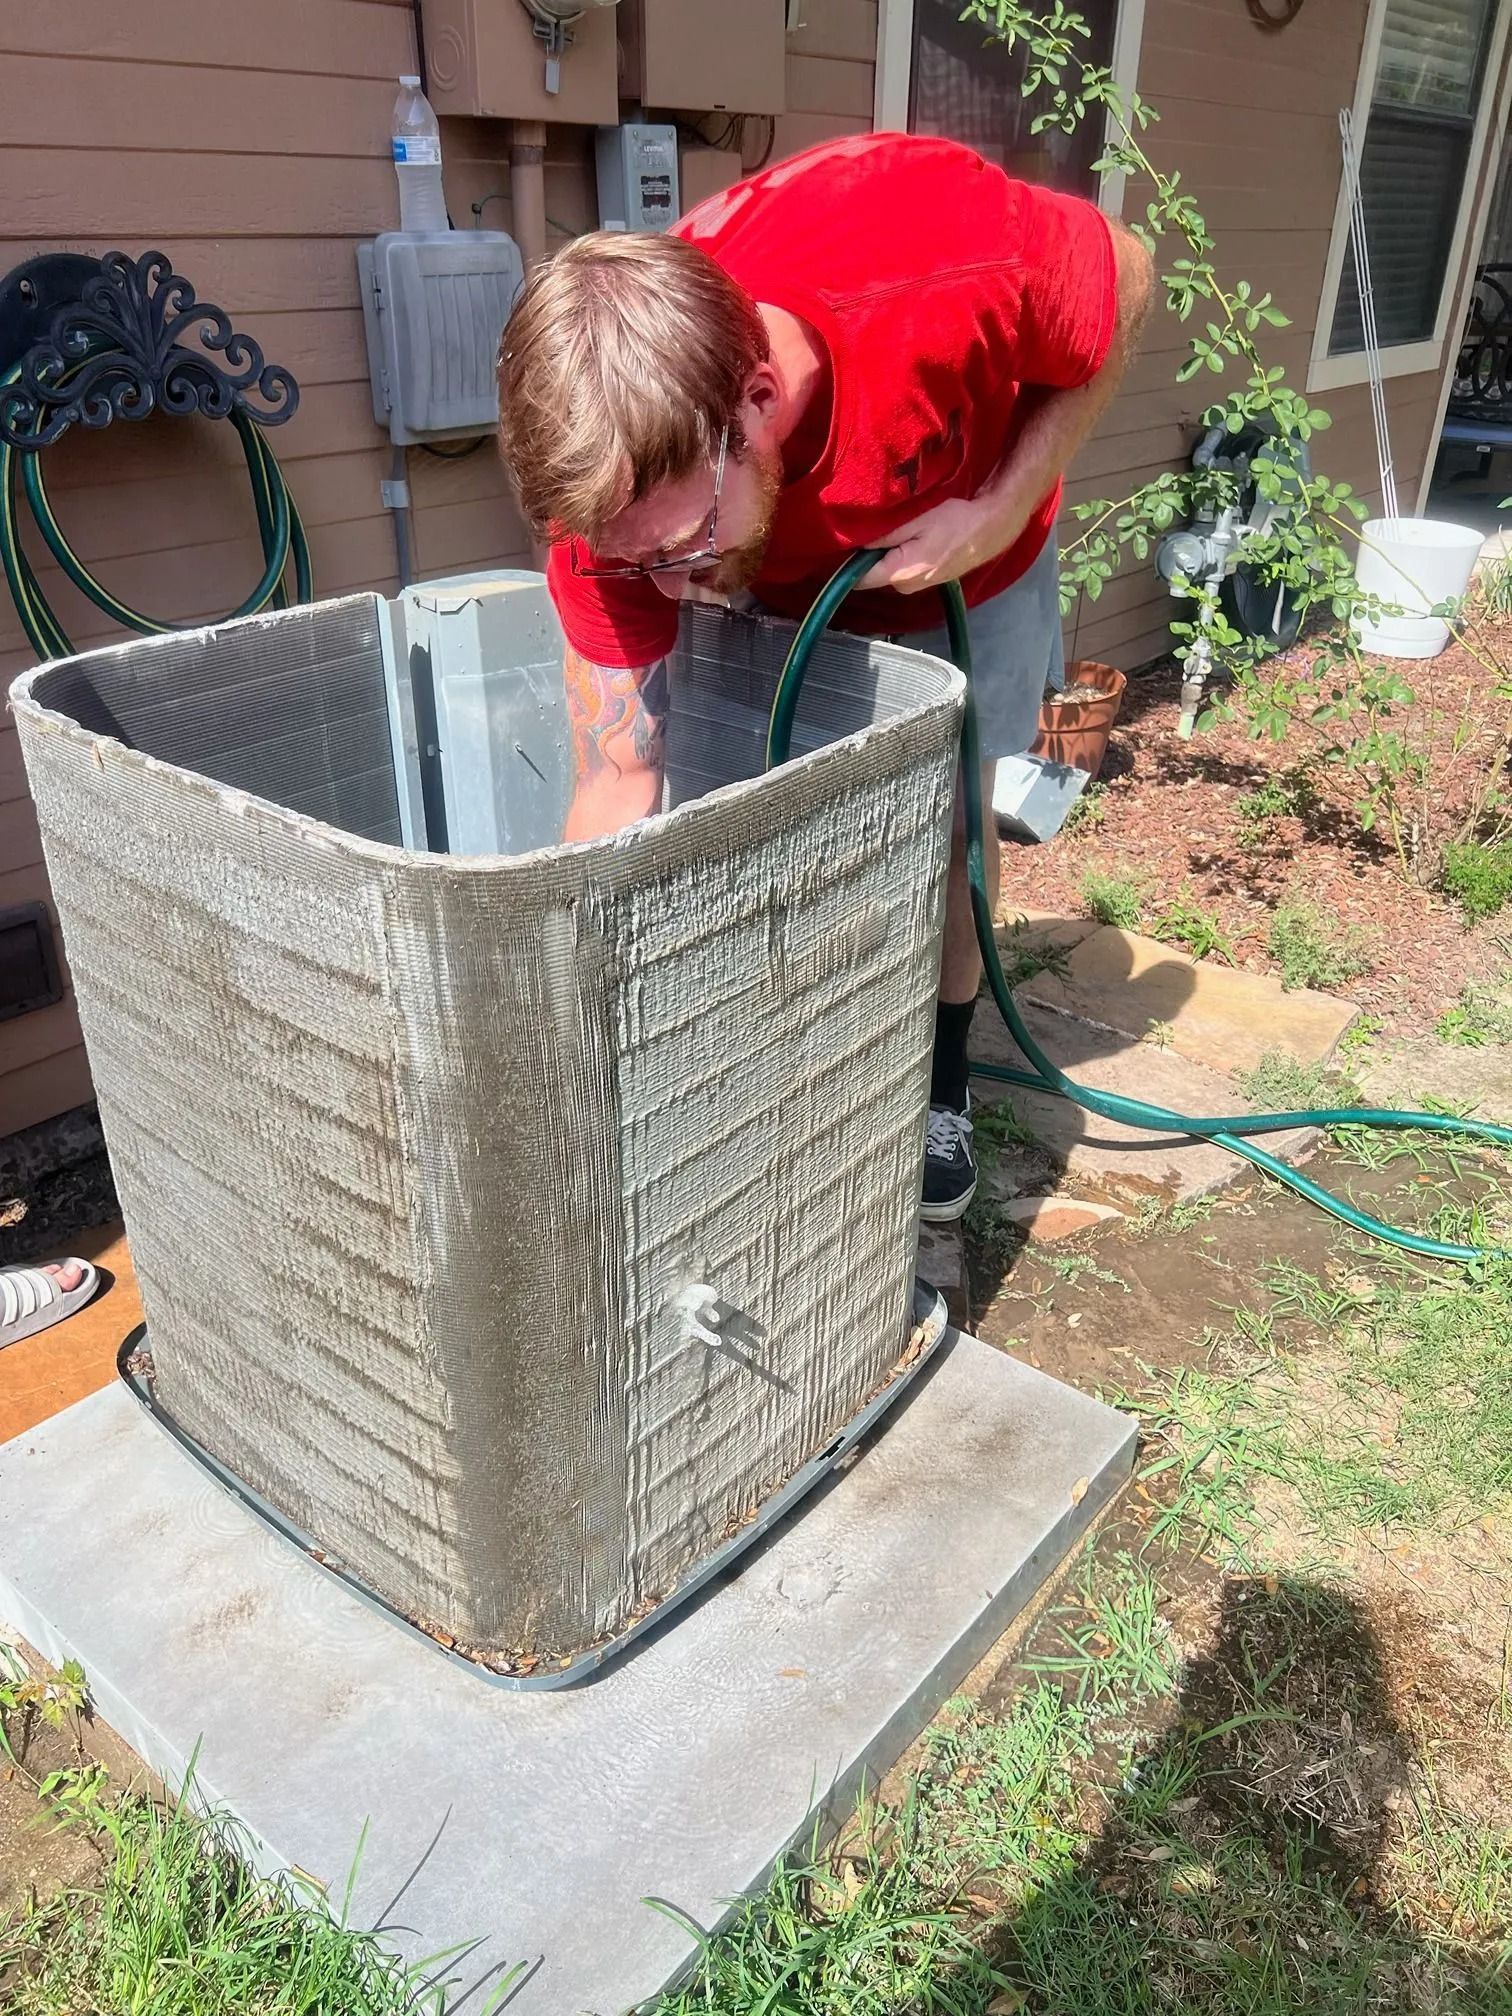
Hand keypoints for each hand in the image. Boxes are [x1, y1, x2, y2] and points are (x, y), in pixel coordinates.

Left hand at [857, 496, 1025, 594]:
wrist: (991, 528)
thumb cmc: (956, 521)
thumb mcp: (916, 521)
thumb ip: (884, 536)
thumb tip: (856, 544)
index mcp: (902, 573)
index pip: (860, 579)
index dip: (848, 565)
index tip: (843, 547)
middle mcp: (907, 586)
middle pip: (873, 574)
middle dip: (869, 555)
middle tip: (874, 528)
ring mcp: (918, 585)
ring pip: (889, 570)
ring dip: (887, 554)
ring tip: (896, 530)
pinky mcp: (926, 580)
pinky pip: (903, 569)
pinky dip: (902, 556)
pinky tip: (912, 538)